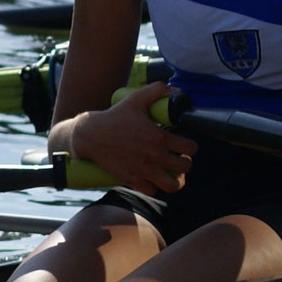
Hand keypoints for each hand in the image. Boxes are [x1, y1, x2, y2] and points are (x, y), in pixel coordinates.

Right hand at [69, 82, 197, 193]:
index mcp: (159, 137)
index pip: (190, 148)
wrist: (90, 135)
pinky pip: (152, 190)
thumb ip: (158, 90)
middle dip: (185, 163)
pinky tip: (152, 179)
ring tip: (170, 173)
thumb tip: (177, 90)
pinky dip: (155, 186)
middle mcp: (154, 156)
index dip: (191, 147)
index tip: (184, 146)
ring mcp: (144, 170)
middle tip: (177, 159)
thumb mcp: (136, 98)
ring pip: (173, 185)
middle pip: (185, 168)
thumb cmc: (115, 116)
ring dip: (174, 180)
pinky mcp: (131, 179)